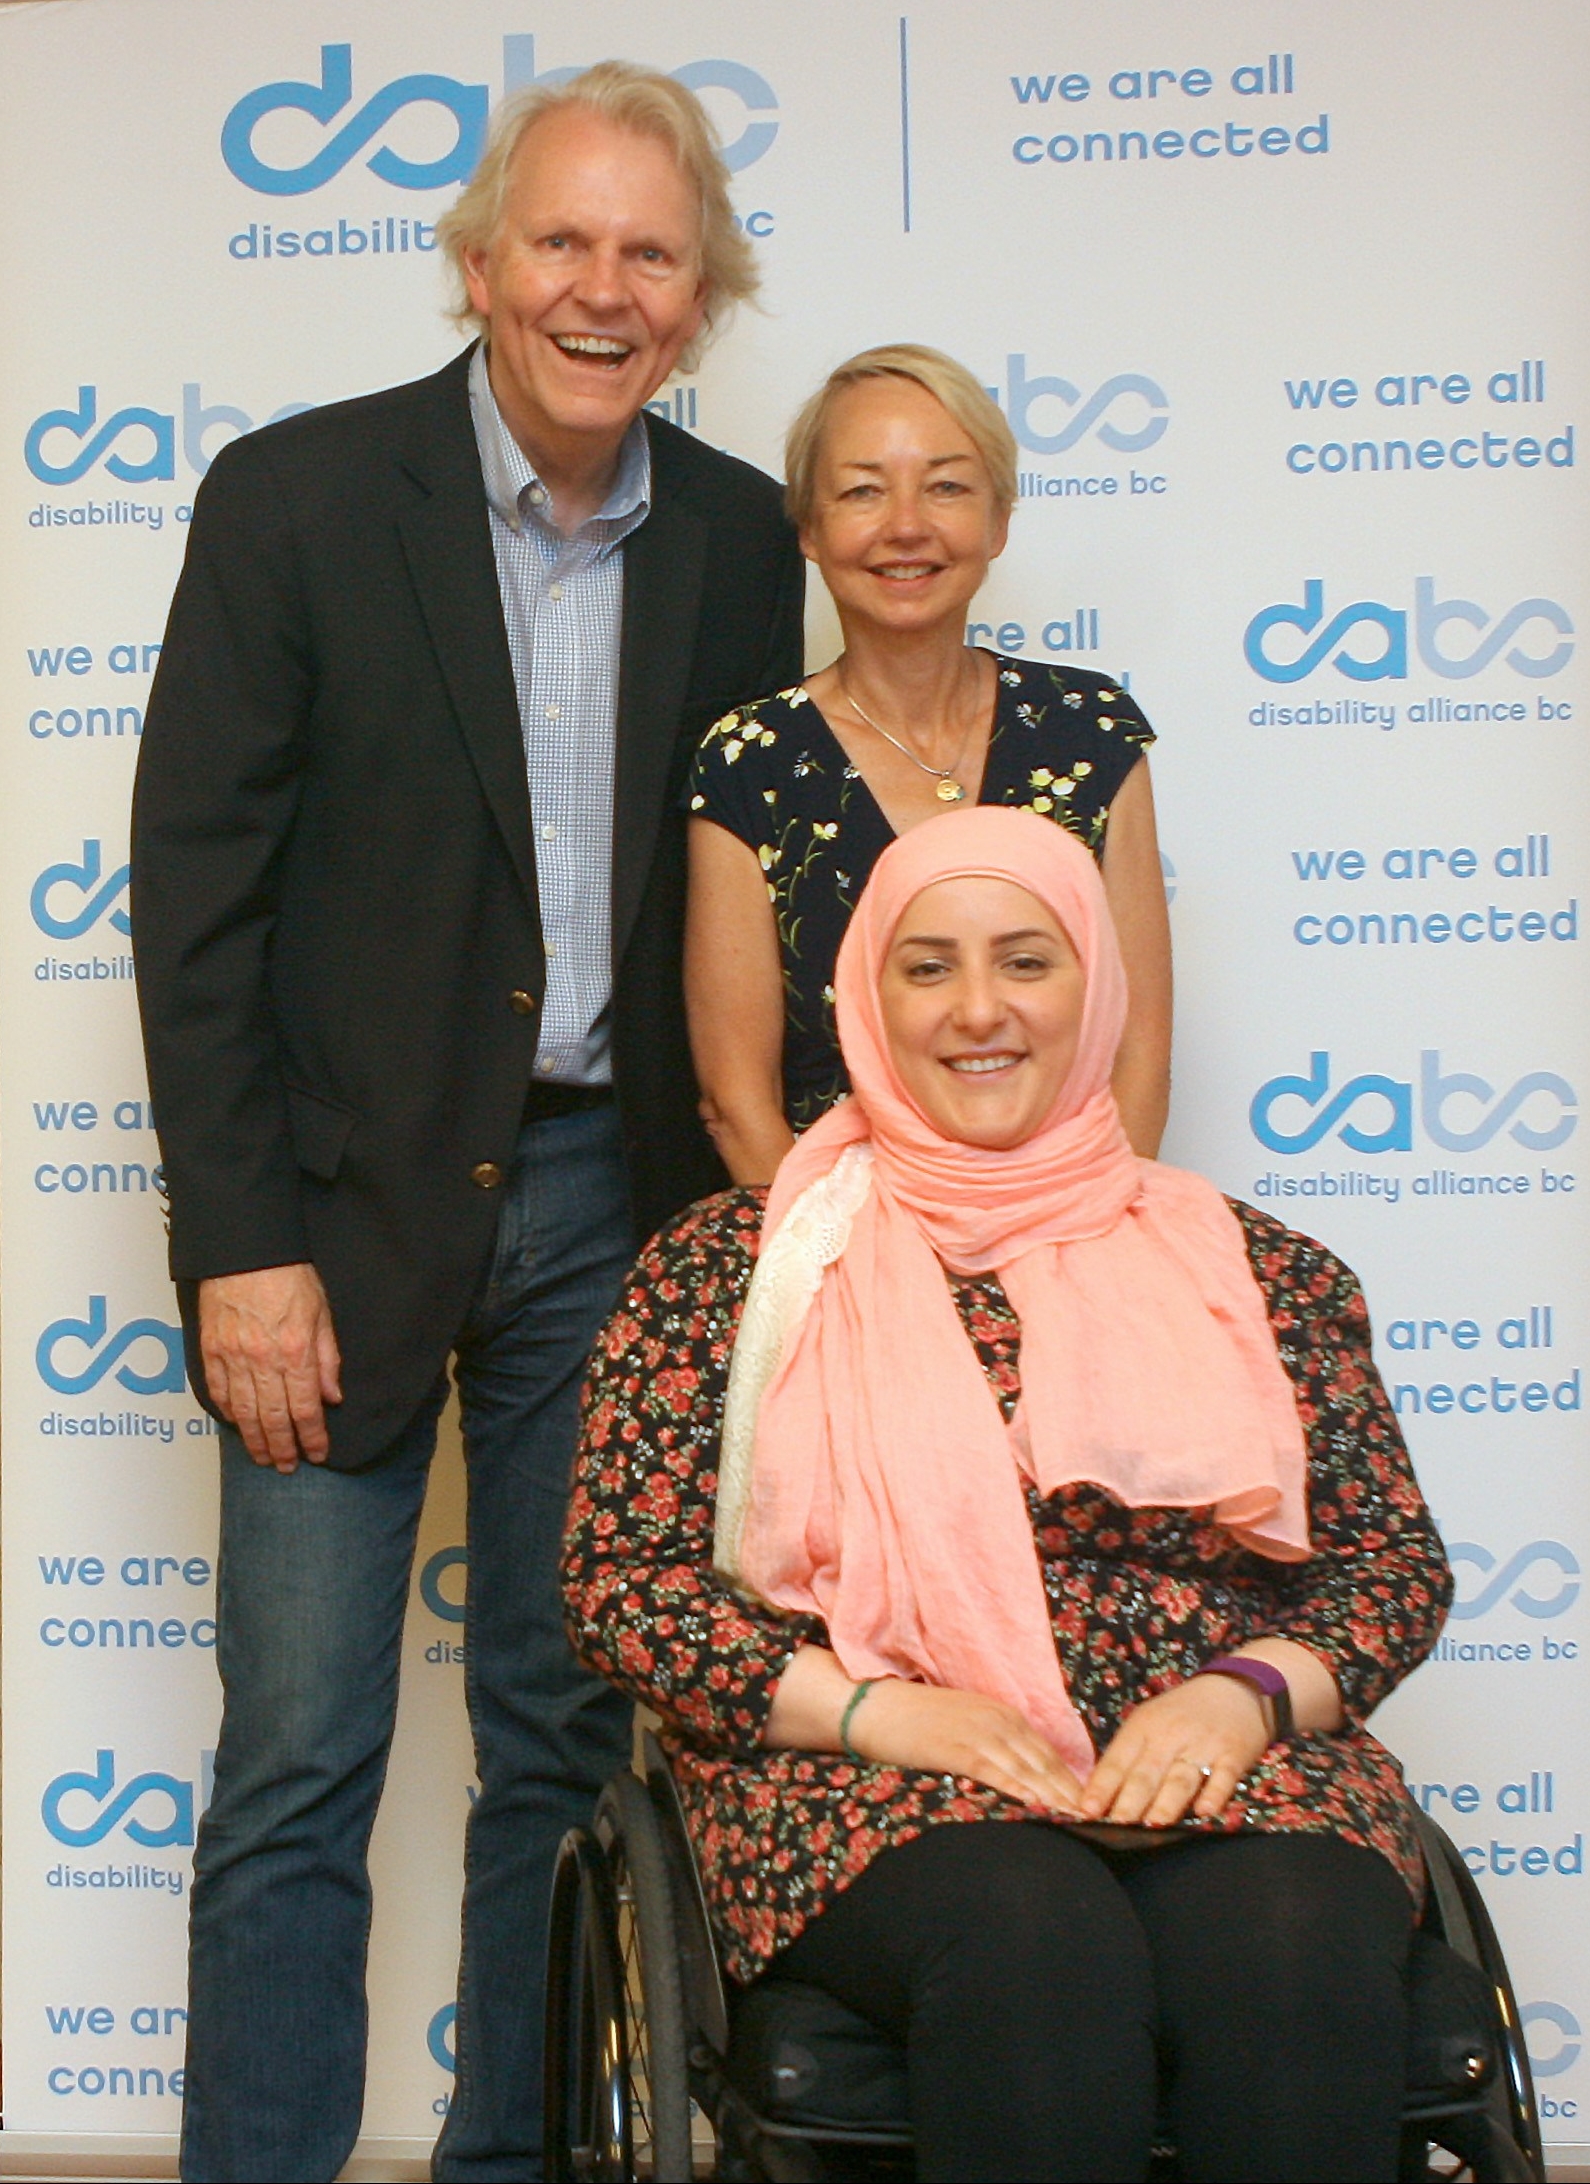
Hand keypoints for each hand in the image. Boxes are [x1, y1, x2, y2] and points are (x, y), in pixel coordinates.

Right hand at [198, 1263, 341, 1472]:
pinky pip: (218, 1390)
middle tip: (286, 1467)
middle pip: (273, 1418)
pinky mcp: (211, 1348)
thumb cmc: (289, 1274)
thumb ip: (328, 1358)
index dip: (312, 1437)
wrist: (246, 1249)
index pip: (306, 1409)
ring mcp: (233, 1356)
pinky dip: (227, 1412)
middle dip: (282, 1448)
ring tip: (263, 1457)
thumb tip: (332, 1396)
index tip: (318, 1453)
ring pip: (243, 1412)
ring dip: (254, 1439)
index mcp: (296, 1351)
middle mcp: (263, 1360)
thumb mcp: (323, 1313)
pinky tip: (236, 1424)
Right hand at [850, 1680, 1086, 1814]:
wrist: (873, 1705)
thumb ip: (993, 1743)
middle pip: (1046, 1765)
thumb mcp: (964, 1723)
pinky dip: (1019, 1792)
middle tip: (1098, 1824)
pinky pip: (996, 1774)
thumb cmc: (915, 1719)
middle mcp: (999, 1722)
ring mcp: (980, 1734)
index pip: (1048, 1754)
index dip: (1072, 1783)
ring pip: (1028, 1772)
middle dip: (1072, 1795)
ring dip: (1056, 1799)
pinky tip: (1036, 1809)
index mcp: (1003, 1714)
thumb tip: (1019, 1775)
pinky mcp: (958, 1749)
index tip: (1092, 1808)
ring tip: (1079, 1825)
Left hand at [1078, 1675, 1271, 1827]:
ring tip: (1153, 1825)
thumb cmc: (1181, 1714)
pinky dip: (1214, 1794)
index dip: (1101, 1787)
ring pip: (1181, 1778)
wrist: (1234, 1687)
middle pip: (1146, 1773)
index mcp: (1143, 1726)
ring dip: (1166, 1803)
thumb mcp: (1149, 1723)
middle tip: (1115, 1826)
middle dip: (1130, 1801)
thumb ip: (1128, 1757)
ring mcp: (1202, 1744)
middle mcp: (1170, 1734)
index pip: (1117, 1761)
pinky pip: (1223, 1776)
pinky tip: (1203, 1811)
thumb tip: (1099, 1798)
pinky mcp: (1233, 1754)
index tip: (1086, 1812)